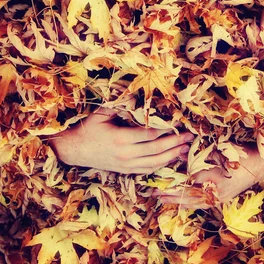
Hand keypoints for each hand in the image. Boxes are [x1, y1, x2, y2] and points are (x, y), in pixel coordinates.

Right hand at [49, 110, 193, 173]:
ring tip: (185, 148)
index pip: (149, 134)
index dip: (166, 129)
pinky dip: (162, 164)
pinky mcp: (126, 171)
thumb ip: (119, 104)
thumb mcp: (100, 113)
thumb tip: (136, 93)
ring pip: (155, 162)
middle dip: (175, 142)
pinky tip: (171, 158)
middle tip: (189, 135)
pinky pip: (148, 170)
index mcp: (120, 138)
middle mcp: (126, 154)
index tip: (178, 122)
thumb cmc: (88, 129)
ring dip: (172, 155)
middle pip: (156, 149)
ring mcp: (126, 165)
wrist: (75, 150)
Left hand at [154, 144, 263, 207]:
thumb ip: (198, 154)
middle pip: (188, 196)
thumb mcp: (218, 150)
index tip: (158, 183)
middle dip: (171, 196)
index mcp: (212, 179)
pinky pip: (204, 204)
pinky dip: (192, 203)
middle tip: (155, 195)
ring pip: (195, 202)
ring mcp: (220, 198)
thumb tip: (178, 152)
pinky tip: (184, 203)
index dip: (172, 182)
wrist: (261, 163)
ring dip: (179, 201)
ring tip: (165, 200)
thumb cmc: (240, 152)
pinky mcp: (224, 198)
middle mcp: (215, 192)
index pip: (187, 183)